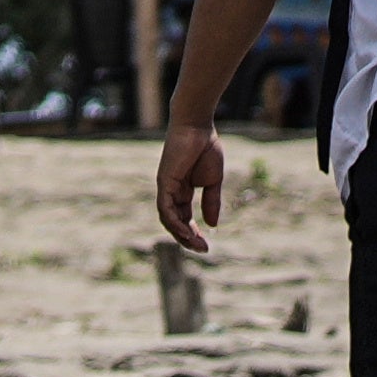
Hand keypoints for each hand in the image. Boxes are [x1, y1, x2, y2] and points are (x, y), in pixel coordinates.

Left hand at [148, 119, 226, 252]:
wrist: (198, 127)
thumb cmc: (206, 148)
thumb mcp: (213, 181)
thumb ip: (211, 202)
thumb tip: (211, 225)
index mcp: (182, 191)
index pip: (184, 218)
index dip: (193, 233)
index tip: (206, 245)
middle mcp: (171, 191)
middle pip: (175, 222)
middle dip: (188, 238)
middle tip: (202, 250)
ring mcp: (166, 187)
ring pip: (168, 219)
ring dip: (181, 234)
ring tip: (196, 245)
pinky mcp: (164, 182)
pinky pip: (166, 208)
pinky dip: (175, 222)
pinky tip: (187, 232)